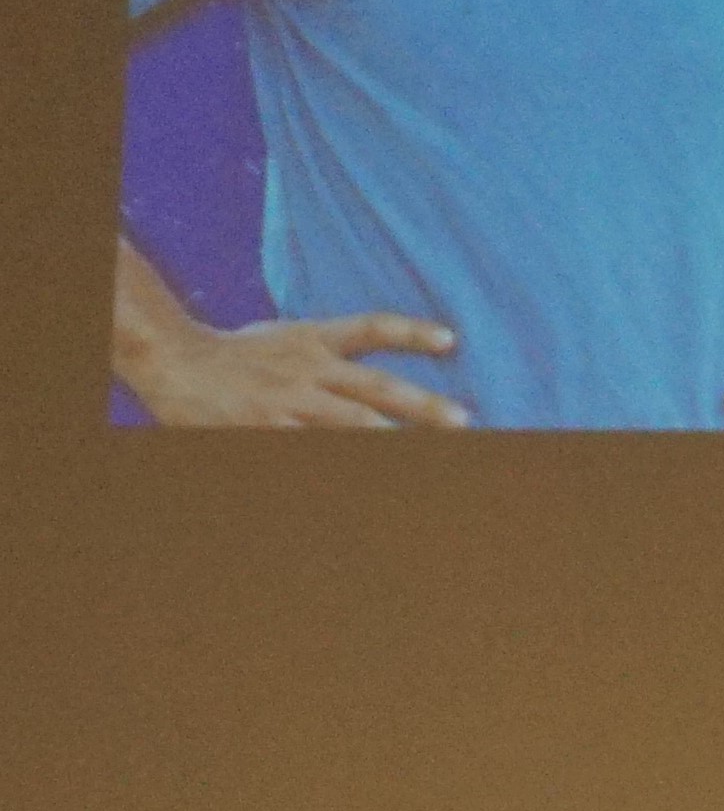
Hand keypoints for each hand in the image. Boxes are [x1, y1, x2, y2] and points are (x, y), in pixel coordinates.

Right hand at [120, 307, 467, 428]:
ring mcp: (288, 401)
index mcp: (313, 340)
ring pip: (350, 421)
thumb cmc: (235, 354)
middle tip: (463, 420)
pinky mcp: (265, 429)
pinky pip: (310, 450)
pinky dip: (336, 462)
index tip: (450, 340)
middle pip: (376, 385)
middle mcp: (308, 369)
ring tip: (425, 457)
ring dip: (390, 439)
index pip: (370, 328)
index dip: (410, 332)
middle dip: (422, 404)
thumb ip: (330, 349)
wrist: (173, 360)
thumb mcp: (285, 338)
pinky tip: (368, 482)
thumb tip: (374, 364)